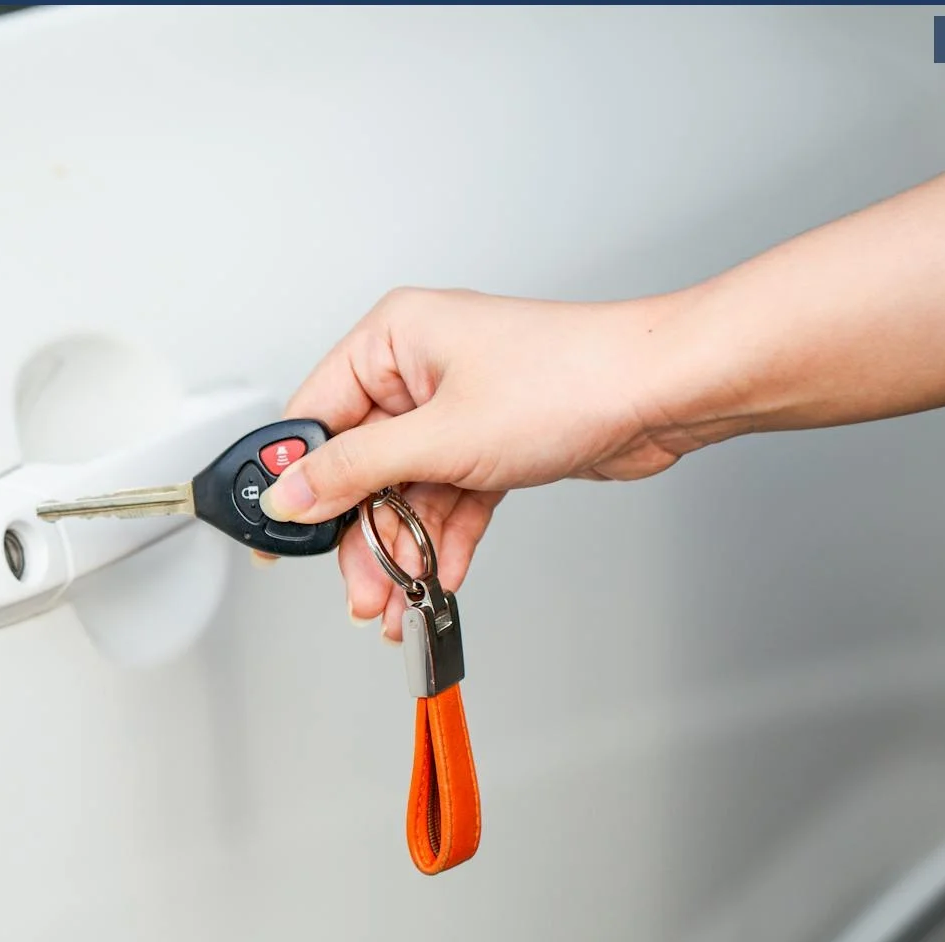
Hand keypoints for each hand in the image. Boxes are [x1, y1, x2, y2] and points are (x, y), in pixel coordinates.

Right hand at [262, 287, 707, 639]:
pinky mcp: (492, 442)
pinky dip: (444, 540)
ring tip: (399, 602)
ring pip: (407, 491)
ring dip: (404, 550)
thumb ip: (355, 471)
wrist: (663, 393)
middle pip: (361, 465)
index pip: (317, 416)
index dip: (297, 482)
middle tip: (359, 591)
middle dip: (362, 535)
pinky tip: (441, 578)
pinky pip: (448, 498)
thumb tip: (290, 494)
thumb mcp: (441, 437)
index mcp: (394, 338)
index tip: (281, 537)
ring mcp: (459, 408)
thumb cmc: (571, 380)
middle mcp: (421, 368)